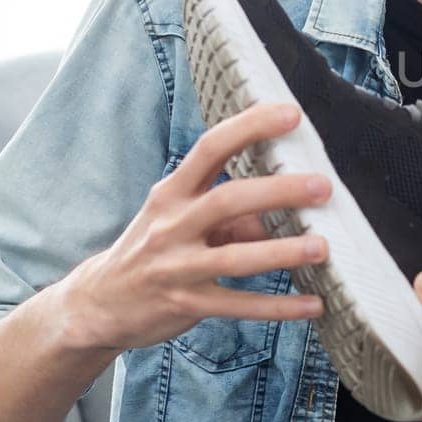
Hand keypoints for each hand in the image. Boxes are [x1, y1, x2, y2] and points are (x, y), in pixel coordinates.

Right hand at [60, 102, 330, 351]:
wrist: (99, 302)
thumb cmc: (153, 248)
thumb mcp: (181, 218)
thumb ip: (232, 212)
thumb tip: (286, 206)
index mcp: (172, 193)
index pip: (210, 149)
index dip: (250, 128)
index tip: (291, 114)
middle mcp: (172, 225)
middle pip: (227, 200)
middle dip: (278, 191)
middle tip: (323, 186)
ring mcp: (176, 267)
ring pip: (234, 259)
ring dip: (282, 253)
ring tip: (322, 247)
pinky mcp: (185, 304)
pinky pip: (238, 306)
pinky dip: (278, 308)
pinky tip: (313, 304)